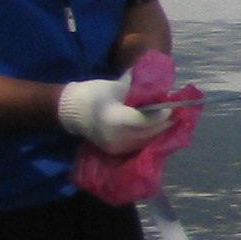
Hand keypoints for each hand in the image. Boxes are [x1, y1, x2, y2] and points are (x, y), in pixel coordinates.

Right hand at [56, 76, 176, 154]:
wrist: (68, 110)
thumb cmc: (92, 93)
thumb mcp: (117, 88)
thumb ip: (140, 93)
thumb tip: (162, 96)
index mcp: (115, 119)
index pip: (146, 120)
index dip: (162, 114)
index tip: (171, 105)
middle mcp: (116, 137)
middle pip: (149, 133)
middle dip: (164, 123)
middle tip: (173, 112)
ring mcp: (115, 147)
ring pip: (146, 141)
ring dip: (158, 131)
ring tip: (165, 119)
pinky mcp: (115, 151)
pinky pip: (138, 145)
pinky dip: (148, 136)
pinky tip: (152, 127)